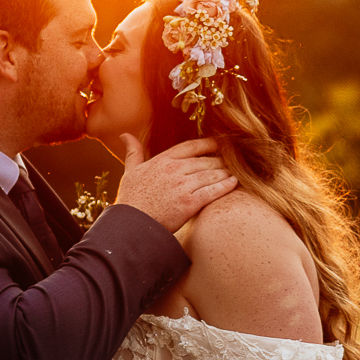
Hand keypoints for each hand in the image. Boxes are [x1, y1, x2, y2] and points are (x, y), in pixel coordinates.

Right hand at [112, 135, 235, 231]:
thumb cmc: (130, 199)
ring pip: (211, 174)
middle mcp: (175, 169)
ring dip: (225, 172)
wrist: (132, 225)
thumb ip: (133, 152)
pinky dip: (225, 186)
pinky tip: (233, 183)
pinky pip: (212, 191)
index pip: (191, 146)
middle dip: (220, 160)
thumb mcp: (130, 172)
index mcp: (163, 160)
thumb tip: (125, 135)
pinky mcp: (190, 203)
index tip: (219, 143)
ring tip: (235, 171)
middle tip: (232, 160)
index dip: (207, 143)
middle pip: (205, 161)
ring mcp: (183, 186)